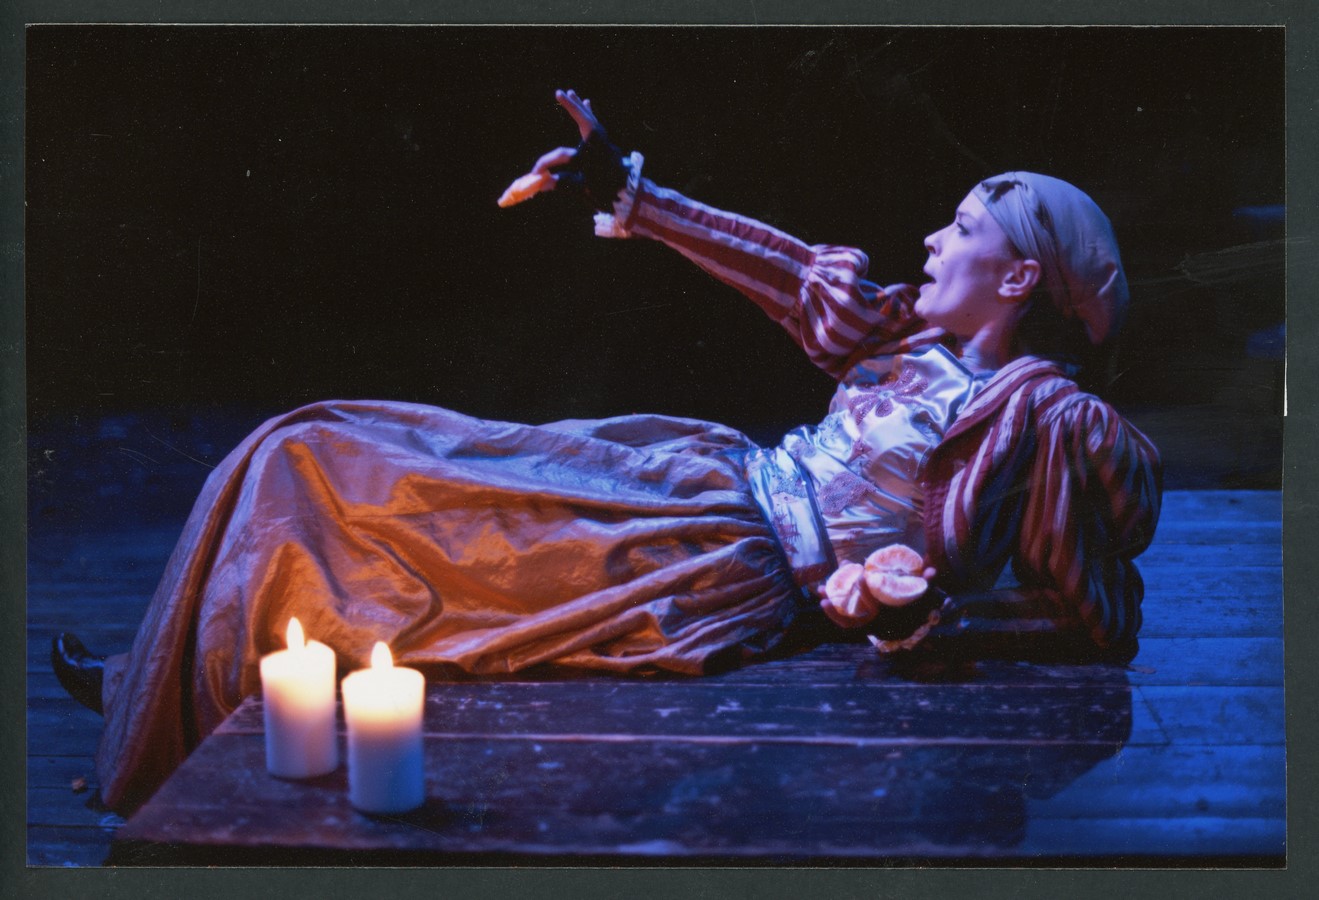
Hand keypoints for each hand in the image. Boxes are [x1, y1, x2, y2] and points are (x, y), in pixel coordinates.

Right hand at [526, 89, 609, 185]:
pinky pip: (596, 124)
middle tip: (560, 92)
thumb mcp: (583, 189)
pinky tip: (588, 103)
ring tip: (572, 93)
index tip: (535, 173)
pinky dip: (590, 114)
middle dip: (572, 107)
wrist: (628, 192)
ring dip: (580, 107)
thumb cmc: (605, 190)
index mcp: (593, 156)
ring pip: (590, 120)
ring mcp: (604, 143)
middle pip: (585, 121)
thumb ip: (562, 184)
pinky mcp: (605, 143)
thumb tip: (542, 184)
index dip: (546, 164)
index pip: (562, 155)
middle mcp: (599, 145)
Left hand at [818, 560, 938, 628]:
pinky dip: (834, 613)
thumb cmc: (913, 608)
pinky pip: (845, 622)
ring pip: (845, 621)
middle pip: (852, 619)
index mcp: (887, 617)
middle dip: (837, 608)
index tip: (860, 574)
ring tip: (819, 593)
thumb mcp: (921, 598)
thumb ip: (927, 584)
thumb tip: (932, 570)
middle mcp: (875, 624)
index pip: (873, 606)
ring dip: (831, 610)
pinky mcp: (860, 625)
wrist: (909, 625)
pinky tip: (824, 599)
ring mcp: (866, 626)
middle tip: (824, 592)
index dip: (865, 591)